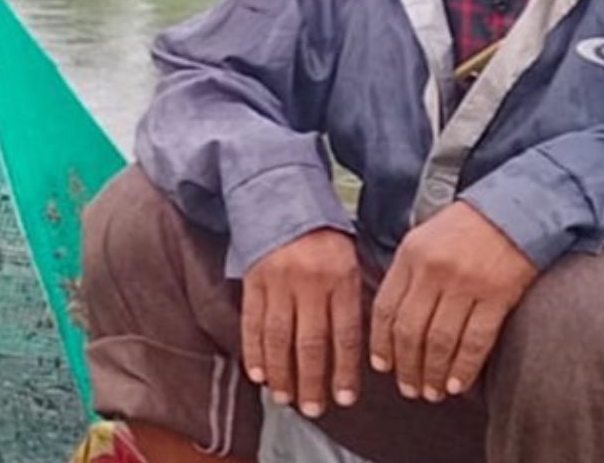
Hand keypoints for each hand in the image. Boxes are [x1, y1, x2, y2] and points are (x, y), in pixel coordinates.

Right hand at [240, 227, 363, 417]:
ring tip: (284, 397)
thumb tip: (351, 353)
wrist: (284, 195)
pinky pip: (252, 322)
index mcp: (341, 278)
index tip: (344, 398)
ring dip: (281, 373)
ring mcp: (278, 281)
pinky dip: (254, 351)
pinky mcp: (253, 280)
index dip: (344, 371)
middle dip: (312, 381)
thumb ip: (351, 302)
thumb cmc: (323, 236)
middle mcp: (310, 282)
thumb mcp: (350, 262)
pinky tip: (258, 373)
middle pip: (311, 343)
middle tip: (312, 408)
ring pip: (279, 338)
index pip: (345, 335)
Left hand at [370, 201, 537, 402]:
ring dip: (433, 373)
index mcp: (410, 255)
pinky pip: (476, 340)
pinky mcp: (497, 295)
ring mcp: (465, 283)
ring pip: (440, 341)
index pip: (386, 308)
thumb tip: (390, 318)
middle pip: (410, 330)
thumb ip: (406, 273)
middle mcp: (433, 270)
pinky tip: (458, 384)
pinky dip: (464, 367)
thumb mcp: (424, 237)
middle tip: (408, 388)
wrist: (516, 209)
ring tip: (432, 392)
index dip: (382, 343)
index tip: (382, 366)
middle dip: (407, 366)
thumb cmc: (468, 227)